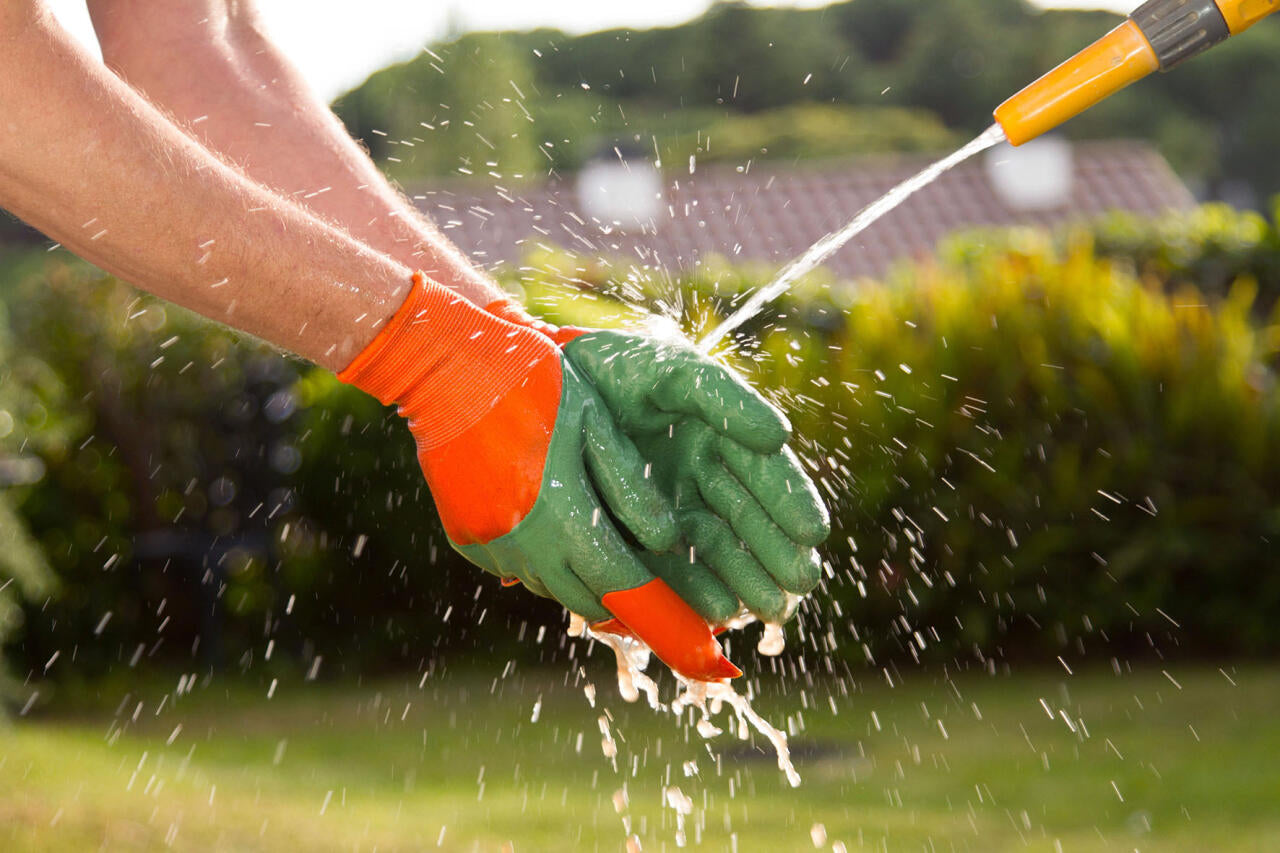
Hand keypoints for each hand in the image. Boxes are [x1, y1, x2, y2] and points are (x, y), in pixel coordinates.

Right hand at [341, 274, 739, 680]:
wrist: (448, 372)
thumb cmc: (535, 388)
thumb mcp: (598, 428)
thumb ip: (635, 490)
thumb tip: (669, 541)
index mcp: (564, 520)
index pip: (630, 591)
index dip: (673, 625)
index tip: (710, 651)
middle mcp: (524, 548)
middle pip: (595, 599)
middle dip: (632, 598)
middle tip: (664, 589)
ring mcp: (491, 550)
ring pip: (557, 587)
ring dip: (588, 576)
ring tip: (611, 548)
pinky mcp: (468, 543)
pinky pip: (521, 568)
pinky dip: (548, 558)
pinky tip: (558, 522)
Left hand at [487, 302, 829, 625]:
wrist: (545, 387)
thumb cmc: (617, 370)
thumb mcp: (674, 372)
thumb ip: (726, 398)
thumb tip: (780, 435)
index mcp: (723, 440)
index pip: (770, 477)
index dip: (792, 504)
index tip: (812, 531)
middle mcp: (704, 480)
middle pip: (750, 524)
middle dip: (776, 556)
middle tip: (798, 585)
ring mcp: (672, 511)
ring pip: (718, 554)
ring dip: (745, 583)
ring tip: (765, 608)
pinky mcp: (639, 540)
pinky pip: (674, 570)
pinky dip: (697, 592)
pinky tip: (717, 609)